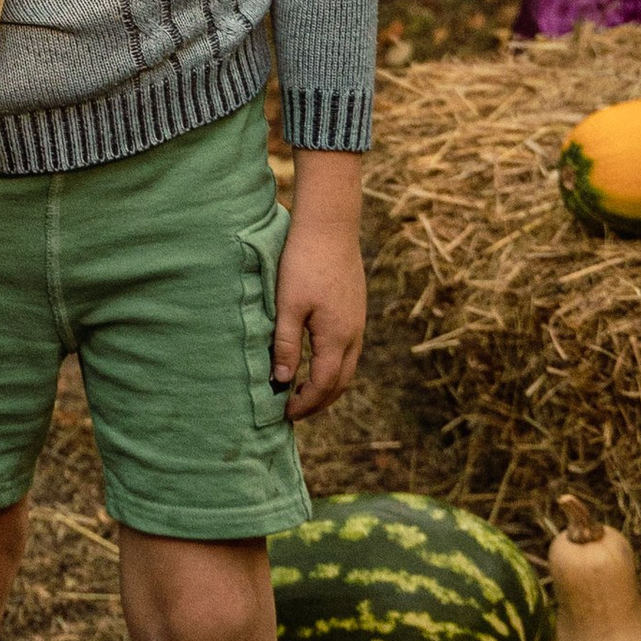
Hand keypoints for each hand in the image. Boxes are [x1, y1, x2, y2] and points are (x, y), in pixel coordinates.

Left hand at [272, 152, 366, 422]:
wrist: (330, 226)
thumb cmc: (303, 262)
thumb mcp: (288, 305)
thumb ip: (286, 345)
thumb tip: (282, 382)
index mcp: (337, 337)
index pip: (323, 385)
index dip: (304, 404)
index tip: (284, 414)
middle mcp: (354, 335)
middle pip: (340, 383)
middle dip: (319, 402)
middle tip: (293, 411)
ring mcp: (358, 322)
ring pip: (348, 367)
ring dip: (328, 385)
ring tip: (303, 392)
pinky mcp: (356, 310)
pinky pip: (349, 350)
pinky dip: (334, 366)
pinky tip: (316, 361)